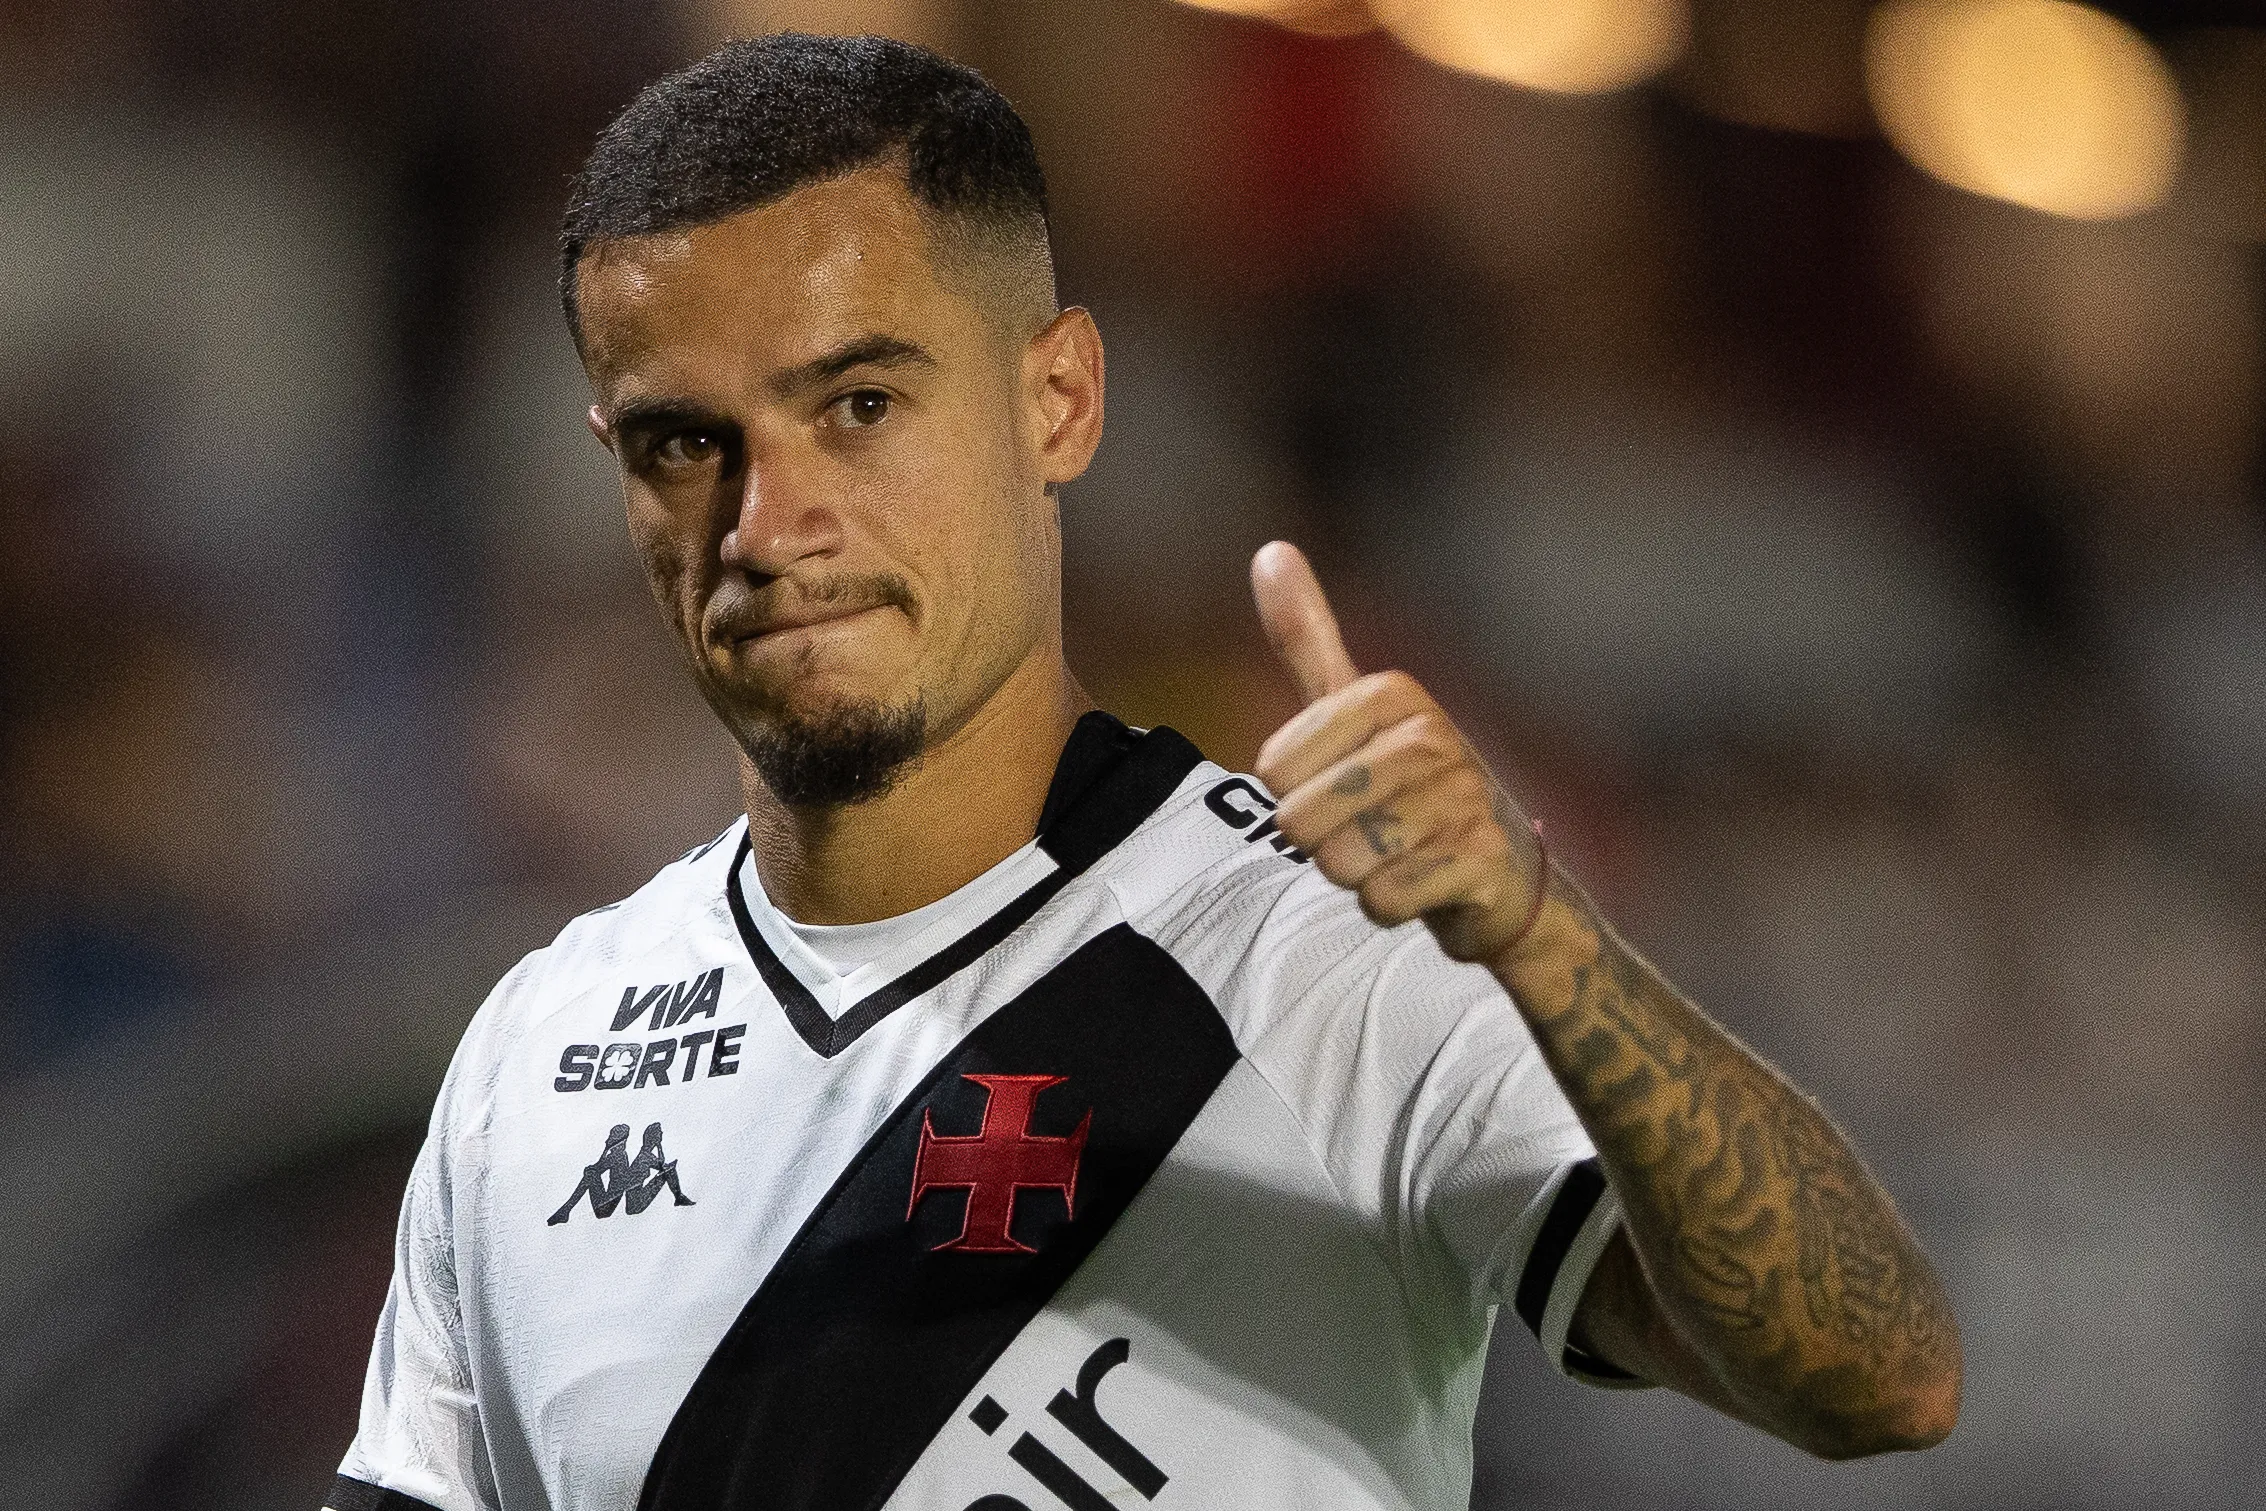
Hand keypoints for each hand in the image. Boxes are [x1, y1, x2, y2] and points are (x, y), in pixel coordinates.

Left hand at [1250, 541, 1546, 965]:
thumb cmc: (1408, 787)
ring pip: (1340, 862)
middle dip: (1319, 841)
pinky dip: (1388, 905)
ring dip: (1355, 874)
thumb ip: (1308, 637)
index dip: (1290, 793)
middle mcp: (1433, 735)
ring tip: (1395, 853)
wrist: (1500, 875)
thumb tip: (1270, 547)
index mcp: (1393, 693)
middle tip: (1366, 829)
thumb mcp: (1353, 709)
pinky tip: (1421, 883)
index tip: (1338, 785)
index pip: (1273, 768)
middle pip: (1300, 819)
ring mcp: (1463, 797)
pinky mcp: (1481, 859)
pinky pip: (1383, 899)